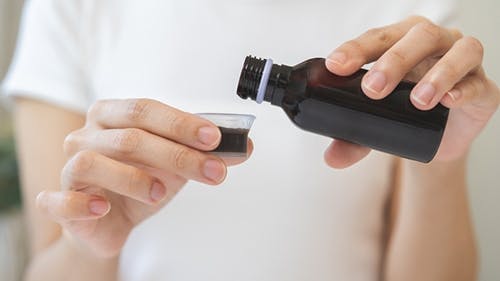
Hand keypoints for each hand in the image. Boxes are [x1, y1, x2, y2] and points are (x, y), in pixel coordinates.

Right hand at [35, 99, 251, 257]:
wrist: (112, 221)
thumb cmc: (140, 183)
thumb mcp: (176, 166)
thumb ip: (207, 154)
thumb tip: (246, 146)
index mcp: (112, 116)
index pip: (146, 110)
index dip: (181, 123)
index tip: (216, 138)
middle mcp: (86, 136)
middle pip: (129, 136)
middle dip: (176, 154)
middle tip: (213, 171)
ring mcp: (69, 168)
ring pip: (94, 163)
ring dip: (133, 178)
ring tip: (160, 193)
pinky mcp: (58, 202)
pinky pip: (58, 200)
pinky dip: (80, 204)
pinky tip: (103, 208)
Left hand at [323, 15, 499, 167]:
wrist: (441, 138)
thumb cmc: (406, 115)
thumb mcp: (376, 124)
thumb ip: (353, 138)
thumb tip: (331, 158)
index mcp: (401, 42)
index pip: (378, 37)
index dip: (357, 48)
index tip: (337, 66)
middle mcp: (433, 44)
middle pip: (418, 35)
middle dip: (393, 59)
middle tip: (373, 88)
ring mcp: (463, 62)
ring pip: (457, 50)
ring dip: (437, 73)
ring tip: (418, 101)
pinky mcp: (483, 88)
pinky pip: (478, 82)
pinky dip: (463, 89)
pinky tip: (449, 102)